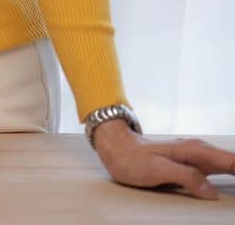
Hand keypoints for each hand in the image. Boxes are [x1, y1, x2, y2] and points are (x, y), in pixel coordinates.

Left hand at [93, 120, 234, 199]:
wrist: (116, 147)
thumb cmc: (133, 160)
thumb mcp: (156, 170)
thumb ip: (185, 177)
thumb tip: (212, 192)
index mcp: (195, 153)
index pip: (232, 162)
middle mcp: (200, 153)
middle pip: (234, 163)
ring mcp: (197, 157)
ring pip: (229, 165)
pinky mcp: (193, 164)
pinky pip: (219, 168)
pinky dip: (232, 171)